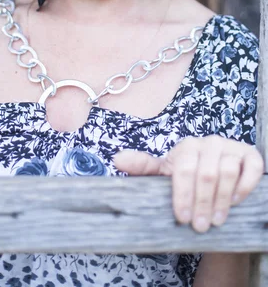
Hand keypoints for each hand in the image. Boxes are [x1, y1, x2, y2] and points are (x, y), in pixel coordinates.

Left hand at [114, 135, 263, 232]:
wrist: (216, 189)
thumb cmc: (187, 181)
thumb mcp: (165, 176)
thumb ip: (143, 167)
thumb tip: (117, 159)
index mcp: (186, 147)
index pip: (183, 170)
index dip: (183, 195)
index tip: (182, 218)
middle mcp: (209, 143)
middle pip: (206, 174)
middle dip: (202, 203)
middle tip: (200, 226)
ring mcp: (231, 147)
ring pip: (227, 172)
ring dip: (222, 200)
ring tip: (216, 220)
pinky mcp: (251, 155)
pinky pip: (251, 168)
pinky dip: (244, 186)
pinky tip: (236, 201)